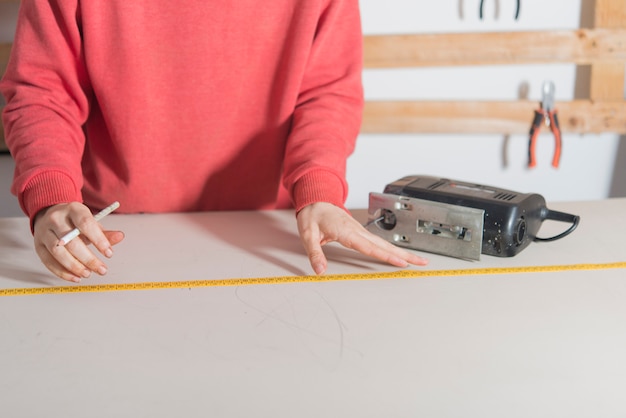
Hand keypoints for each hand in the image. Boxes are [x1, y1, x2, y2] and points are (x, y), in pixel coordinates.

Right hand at [33, 202, 124, 282]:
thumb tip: (120, 237)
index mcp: (73, 209)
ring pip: (58, 252)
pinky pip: (48, 262)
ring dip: (75, 267)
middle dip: (88, 259)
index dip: (98, 240)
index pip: (85, 224)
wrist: (50, 214)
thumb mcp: (91, 221)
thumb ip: (105, 232)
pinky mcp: (38, 246)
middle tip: (101, 269)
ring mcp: (44, 233)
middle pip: (71, 242)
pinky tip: (75, 277)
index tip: (109, 253)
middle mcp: (56, 220)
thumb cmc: (74, 220)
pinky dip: (62, 272)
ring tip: (88, 274)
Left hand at [296, 202, 427, 274]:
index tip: (401, 262)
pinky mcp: (360, 232)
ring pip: (384, 243)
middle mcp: (357, 230)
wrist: (315, 199)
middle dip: (404, 254)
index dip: (386, 256)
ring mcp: (360, 230)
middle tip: (422, 262)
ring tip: (417, 260)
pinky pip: (378, 242)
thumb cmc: (313, 215)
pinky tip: (398, 255)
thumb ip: (315, 253)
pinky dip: (391, 249)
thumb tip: (320, 269)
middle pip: (385, 245)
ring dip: (401, 252)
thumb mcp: (308, 235)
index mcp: (347, 231)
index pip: (370, 247)